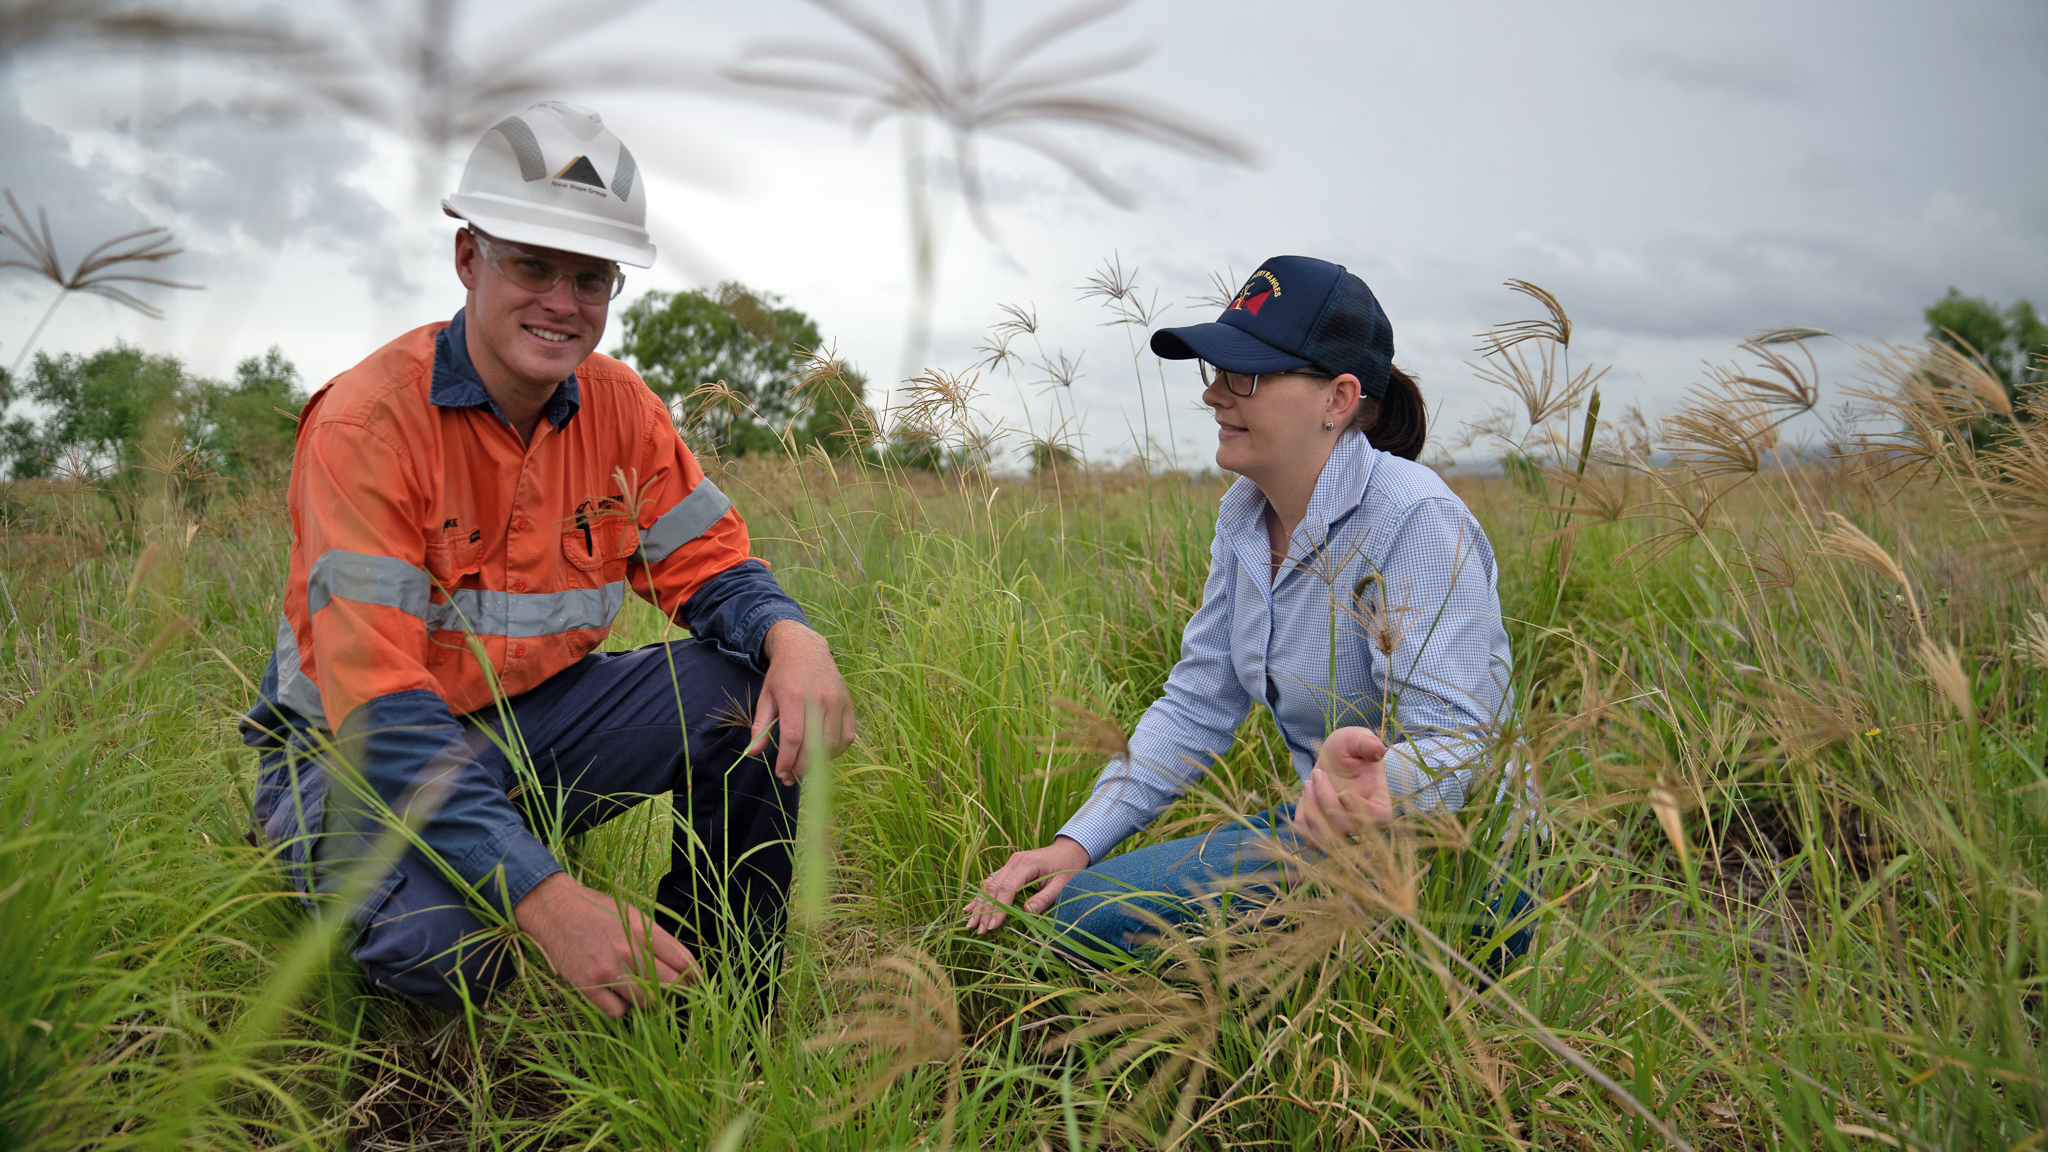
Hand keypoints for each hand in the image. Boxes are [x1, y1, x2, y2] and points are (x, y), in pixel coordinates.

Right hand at [514, 872, 696, 1017]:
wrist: (556, 910)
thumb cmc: (597, 911)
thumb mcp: (632, 914)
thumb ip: (655, 938)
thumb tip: (681, 964)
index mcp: (644, 931)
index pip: (683, 961)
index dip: (695, 976)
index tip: (697, 983)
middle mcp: (629, 951)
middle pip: (670, 986)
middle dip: (676, 993)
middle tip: (671, 993)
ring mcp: (608, 970)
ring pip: (647, 1003)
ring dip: (649, 1002)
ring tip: (643, 994)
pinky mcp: (588, 986)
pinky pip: (617, 1012)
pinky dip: (621, 1009)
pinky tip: (617, 997)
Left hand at [749, 620, 856, 784]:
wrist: (805, 649)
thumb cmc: (782, 675)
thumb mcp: (765, 696)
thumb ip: (760, 726)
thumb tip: (752, 753)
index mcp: (794, 696)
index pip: (793, 738)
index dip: (787, 761)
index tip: (781, 773)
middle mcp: (819, 699)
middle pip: (815, 745)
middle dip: (802, 767)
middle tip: (791, 776)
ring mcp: (837, 701)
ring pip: (833, 744)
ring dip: (819, 762)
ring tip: (806, 763)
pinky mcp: (848, 704)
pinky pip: (848, 737)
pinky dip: (836, 750)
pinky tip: (822, 752)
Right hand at [966, 836, 1090, 933]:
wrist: (1069, 849)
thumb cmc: (1069, 867)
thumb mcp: (1062, 884)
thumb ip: (1045, 898)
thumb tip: (1027, 912)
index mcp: (1027, 864)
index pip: (1007, 888)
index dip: (998, 908)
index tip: (992, 926)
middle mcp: (1014, 862)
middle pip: (994, 888)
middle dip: (985, 910)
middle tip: (978, 930)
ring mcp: (1010, 863)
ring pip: (989, 885)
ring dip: (979, 904)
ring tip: (970, 923)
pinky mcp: (1009, 868)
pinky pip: (992, 882)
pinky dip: (981, 896)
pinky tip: (971, 907)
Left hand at [1293, 725, 1394, 850]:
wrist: (1332, 758)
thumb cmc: (1349, 748)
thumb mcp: (1356, 739)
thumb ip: (1366, 743)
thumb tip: (1378, 750)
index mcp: (1380, 801)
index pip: (1379, 818)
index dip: (1359, 809)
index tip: (1343, 791)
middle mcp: (1363, 821)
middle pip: (1346, 827)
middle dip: (1326, 799)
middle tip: (1318, 773)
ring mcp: (1342, 829)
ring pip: (1326, 838)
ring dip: (1312, 808)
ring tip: (1308, 782)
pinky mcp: (1323, 832)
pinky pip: (1311, 842)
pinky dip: (1302, 822)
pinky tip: (1304, 797)